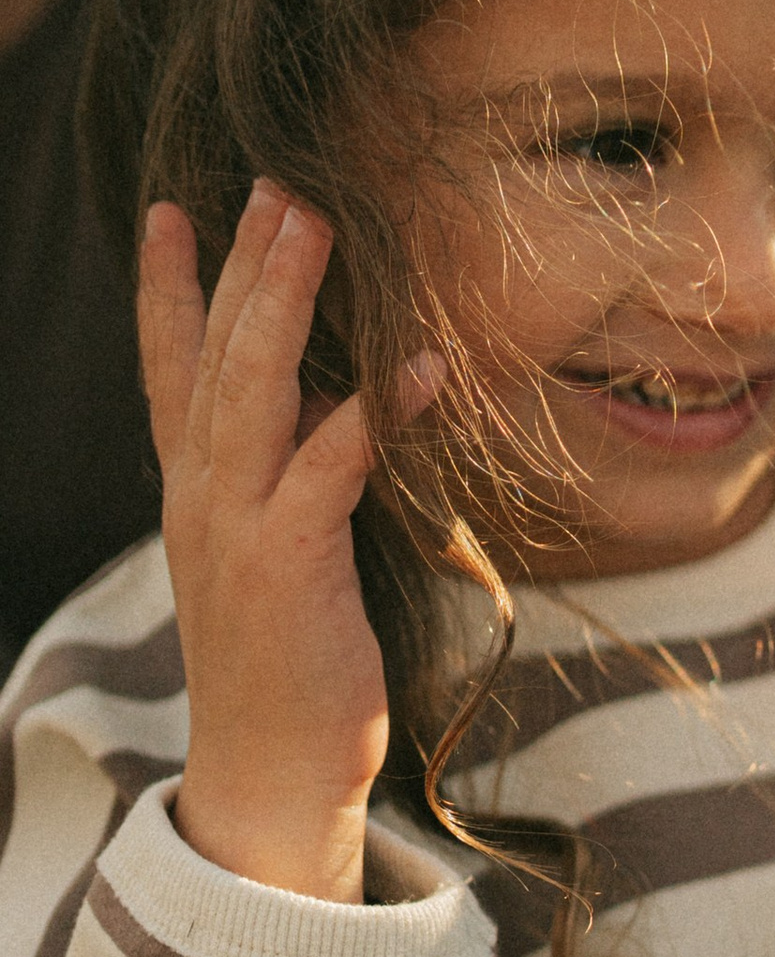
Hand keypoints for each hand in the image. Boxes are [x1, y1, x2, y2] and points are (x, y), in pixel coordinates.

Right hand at [139, 183, 426, 902]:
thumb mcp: (280, 558)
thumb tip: (337, 408)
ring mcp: (237, 529)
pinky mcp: (289, 565)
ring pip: (255, 390)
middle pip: (215, 357)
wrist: (268, 777)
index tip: (170, 208)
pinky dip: (375, 408)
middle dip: (241, 264)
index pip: (171, 370)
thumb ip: (292, 481)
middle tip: (269, 179)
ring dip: (285, 302)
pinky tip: (424, 362)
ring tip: (314, 223)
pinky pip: (334, 466)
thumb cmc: (292, 667)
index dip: (167, 289)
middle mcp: (203, 499)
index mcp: (197, 494)